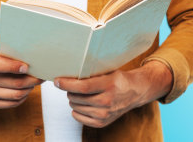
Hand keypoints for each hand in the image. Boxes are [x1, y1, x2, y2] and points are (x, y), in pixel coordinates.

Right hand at [0, 43, 42, 108]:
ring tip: (37, 82)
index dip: (14, 67)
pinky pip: (12, 103)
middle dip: (32, 80)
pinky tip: (28, 89)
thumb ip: (8, 50)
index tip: (27, 66)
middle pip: (13, 83)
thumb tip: (30, 53)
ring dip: (30, 89)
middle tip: (42, 75)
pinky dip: (23, 97)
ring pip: (15, 95)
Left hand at [54, 61, 172, 127]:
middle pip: (76, 98)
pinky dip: (76, 110)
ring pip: (75, 107)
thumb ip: (90, 72)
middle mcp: (107, 101)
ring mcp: (105, 114)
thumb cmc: (119, 79)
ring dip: (72, 99)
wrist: (135, 91)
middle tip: (71, 85)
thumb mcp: (107, 71)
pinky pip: (79, 118)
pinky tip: (81, 103)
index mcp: (108, 85)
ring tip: (79, 93)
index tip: (57, 81)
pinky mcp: (103, 122)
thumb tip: (69, 72)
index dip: (67, 84)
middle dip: (69, 90)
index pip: (82, 87)